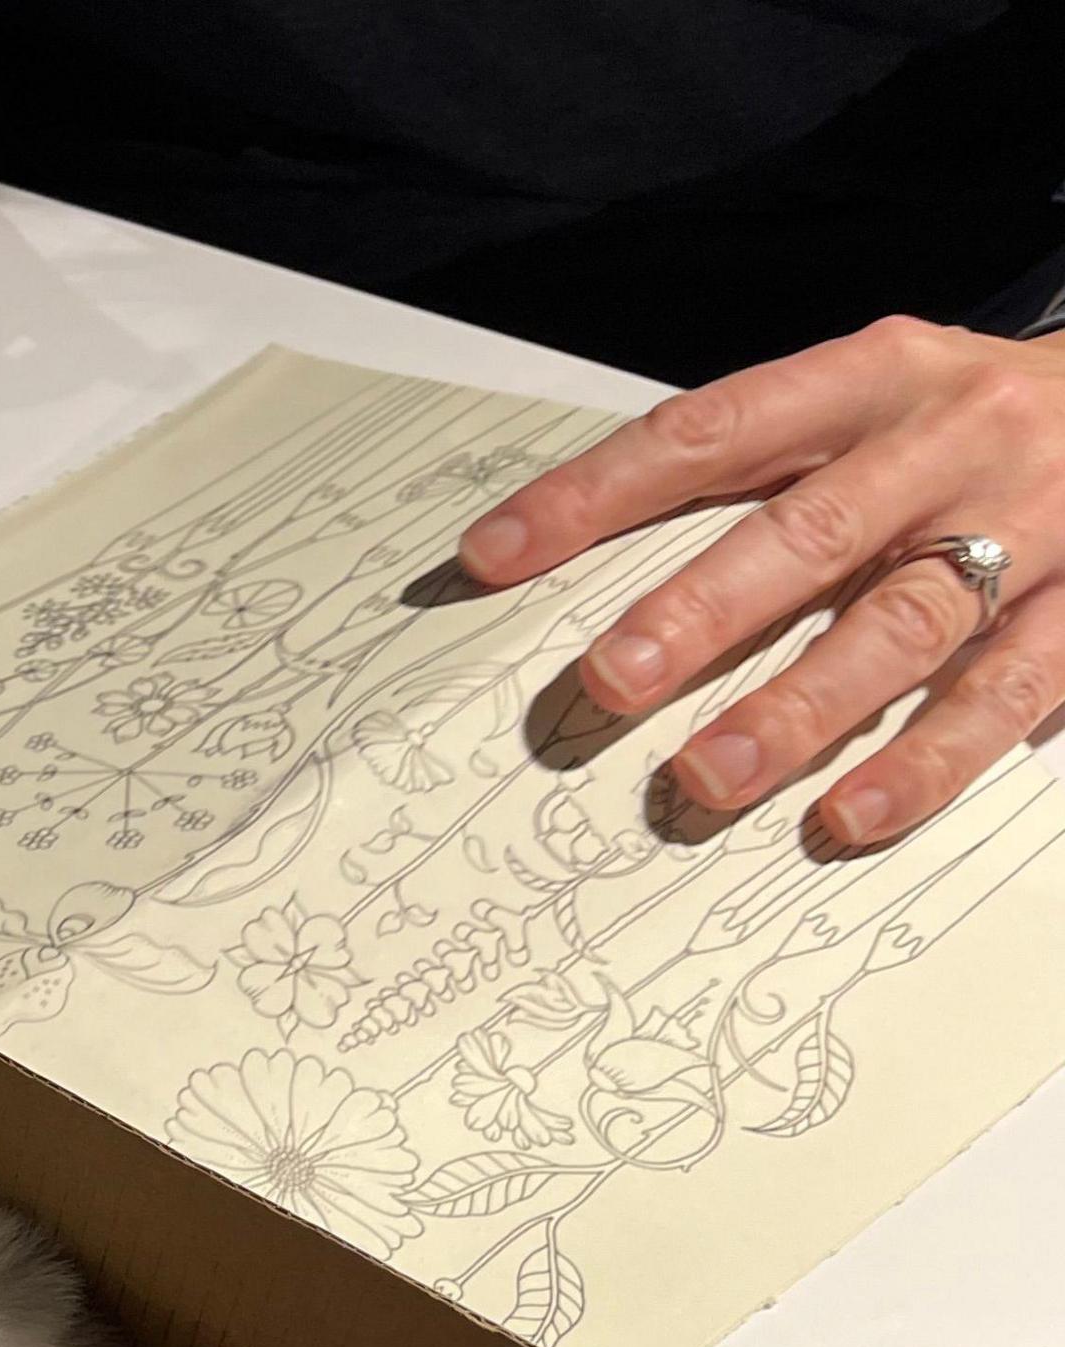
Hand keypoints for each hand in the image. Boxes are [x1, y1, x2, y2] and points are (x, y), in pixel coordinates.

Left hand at [458, 318, 1064, 849]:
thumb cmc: (976, 415)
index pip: (711, 430)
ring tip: (706, 776)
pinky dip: (927, 761)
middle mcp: (950, 444)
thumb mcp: (877, 396)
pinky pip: (1005, 692)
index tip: (492, 558)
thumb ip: (761, 463)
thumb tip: (580, 546)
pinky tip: (850, 813)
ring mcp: (1032, 528)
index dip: (596, 493)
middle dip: (703, 608)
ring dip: (799, 706)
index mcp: (875, 376)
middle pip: (811, 530)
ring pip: (902, 624)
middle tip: (612, 677)